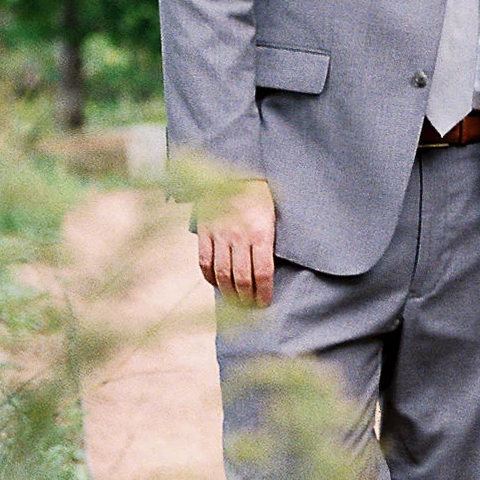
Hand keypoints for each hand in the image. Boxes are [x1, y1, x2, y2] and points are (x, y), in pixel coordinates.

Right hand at [198, 177, 275, 304]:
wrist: (238, 172)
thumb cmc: (262, 197)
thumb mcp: (275, 217)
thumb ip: (271, 243)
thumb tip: (269, 274)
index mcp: (261, 233)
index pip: (262, 273)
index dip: (263, 294)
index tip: (265, 303)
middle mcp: (240, 236)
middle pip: (242, 279)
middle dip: (246, 299)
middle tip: (250, 306)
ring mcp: (220, 234)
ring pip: (222, 274)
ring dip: (228, 293)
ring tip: (235, 301)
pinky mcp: (205, 231)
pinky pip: (204, 262)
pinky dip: (209, 277)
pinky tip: (216, 283)